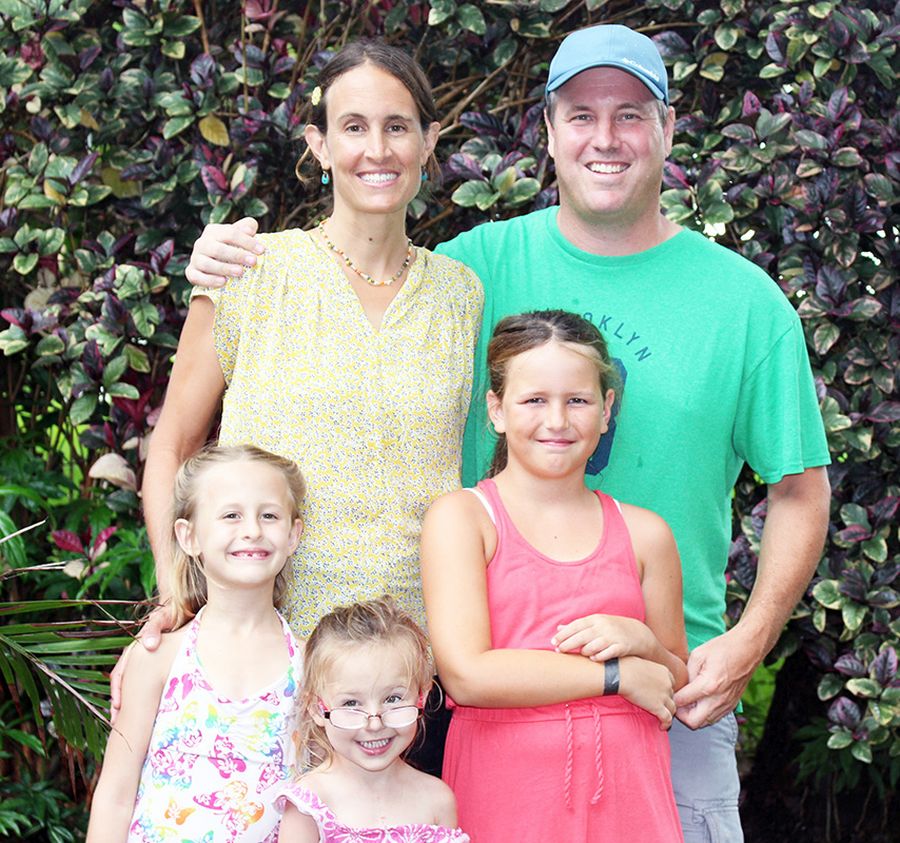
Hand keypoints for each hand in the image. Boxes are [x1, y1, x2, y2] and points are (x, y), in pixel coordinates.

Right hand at [109, 604, 173, 723]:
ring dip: (128, 704)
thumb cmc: (170, 614)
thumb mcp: (161, 619)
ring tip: (124, 723)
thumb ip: (154, 629)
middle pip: (123, 684)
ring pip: (133, 686)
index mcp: (134, 650)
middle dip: (119, 703)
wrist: (181, 609)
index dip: (118, 690)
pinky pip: (144, 685)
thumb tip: (150, 645)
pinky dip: (141, 698)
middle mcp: (136, 658)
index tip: (117, 706)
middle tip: (116, 723)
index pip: (120, 673)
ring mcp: (145, 662)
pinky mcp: (155, 666)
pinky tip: (143, 711)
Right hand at [185, 217, 263, 287]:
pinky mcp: (191, 272)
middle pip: (218, 249)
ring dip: (224, 268)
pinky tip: (223, 282)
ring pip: (206, 263)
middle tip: (253, 262)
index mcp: (213, 231)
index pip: (231, 233)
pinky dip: (209, 280)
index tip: (262, 250)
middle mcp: (202, 243)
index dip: (247, 241)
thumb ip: (246, 227)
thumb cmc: (231, 248)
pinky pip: (197, 277)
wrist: (214, 266)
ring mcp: (195, 258)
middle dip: (237, 255)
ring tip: (240, 272)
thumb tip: (250, 229)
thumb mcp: (239, 235)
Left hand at [552, 614, 654, 661]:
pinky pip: (608, 652)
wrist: (638, 634)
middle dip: (569, 643)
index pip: (576, 625)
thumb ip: (578, 626)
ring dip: (584, 650)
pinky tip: (593, 659)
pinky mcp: (622, 646)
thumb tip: (558, 628)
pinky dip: (599, 656)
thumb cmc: (612, 629)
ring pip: (594, 644)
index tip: (554, 642)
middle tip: (559, 650)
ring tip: (580, 654)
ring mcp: (613, 636)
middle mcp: (604, 626)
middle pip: (582, 636)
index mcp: (596, 619)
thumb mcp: (596, 624)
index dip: (564, 634)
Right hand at [618, 656, 675, 728]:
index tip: (660, 693)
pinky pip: (667, 719)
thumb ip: (647, 669)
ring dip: (668, 713)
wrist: (621, 675)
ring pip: (672, 708)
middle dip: (665, 700)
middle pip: (671, 695)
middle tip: (658, 705)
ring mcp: (664, 696)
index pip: (671, 682)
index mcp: (664, 671)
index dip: (665, 689)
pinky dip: (666, 724)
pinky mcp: (658, 707)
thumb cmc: (625, 666)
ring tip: (662, 718)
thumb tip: (641, 672)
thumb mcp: (641, 663)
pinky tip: (661, 727)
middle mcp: (667, 683)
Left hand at [674, 625, 762, 728]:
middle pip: (693, 722)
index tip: (669, 692)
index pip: (682, 702)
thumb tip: (679, 687)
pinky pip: (715, 718)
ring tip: (688, 701)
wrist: (747, 649)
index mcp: (707, 685)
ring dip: (693, 716)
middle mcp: (718, 699)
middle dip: (681, 714)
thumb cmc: (722, 649)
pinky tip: (700, 701)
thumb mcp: (698, 655)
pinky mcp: (732, 705)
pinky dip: (705, 714)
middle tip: (678, 701)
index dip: (672, 698)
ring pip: (705, 723)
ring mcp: (726, 704)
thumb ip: (687, 674)